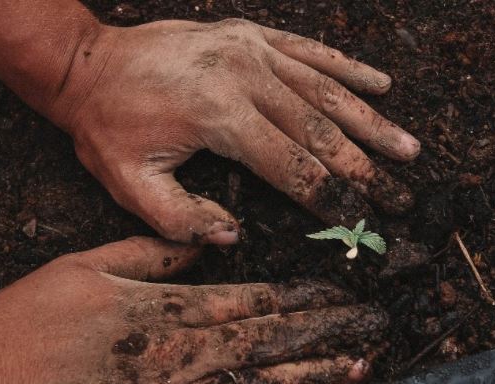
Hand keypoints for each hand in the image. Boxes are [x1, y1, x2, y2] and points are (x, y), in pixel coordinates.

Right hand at [0, 237, 385, 383]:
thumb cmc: (18, 326)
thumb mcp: (82, 267)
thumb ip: (148, 255)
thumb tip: (202, 247)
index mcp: (159, 309)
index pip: (248, 300)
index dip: (300, 297)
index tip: (339, 294)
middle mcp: (172, 356)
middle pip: (264, 342)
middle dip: (324, 334)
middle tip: (373, 329)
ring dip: (309, 380)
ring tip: (356, 372)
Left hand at [53, 18, 420, 244]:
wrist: (87, 66)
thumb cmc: (107, 128)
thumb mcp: (130, 185)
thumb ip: (182, 219)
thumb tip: (234, 236)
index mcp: (219, 116)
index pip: (291, 166)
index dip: (329, 198)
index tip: (362, 222)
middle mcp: (244, 76)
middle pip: (320, 130)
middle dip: (363, 169)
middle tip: (401, 197)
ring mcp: (250, 50)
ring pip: (326, 90)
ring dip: (371, 122)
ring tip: (408, 148)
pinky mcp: (249, 36)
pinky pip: (309, 51)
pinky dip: (347, 69)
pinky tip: (381, 83)